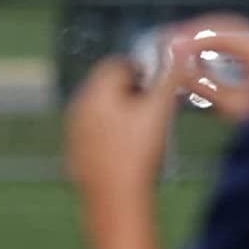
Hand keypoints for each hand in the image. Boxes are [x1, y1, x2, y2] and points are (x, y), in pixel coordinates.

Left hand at [65, 57, 176, 199]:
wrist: (115, 200)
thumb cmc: (137, 154)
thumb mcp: (159, 109)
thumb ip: (168, 75)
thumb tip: (175, 48)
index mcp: (95, 92)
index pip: (117, 63)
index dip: (142, 70)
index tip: (158, 88)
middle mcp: (77, 106)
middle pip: (108, 85)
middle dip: (132, 90)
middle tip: (154, 109)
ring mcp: (73, 129)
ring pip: (101, 107)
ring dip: (122, 110)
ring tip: (143, 130)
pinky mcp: (75, 149)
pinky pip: (95, 129)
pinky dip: (111, 131)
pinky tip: (127, 147)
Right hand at [158, 15, 248, 124]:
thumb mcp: (234, 106)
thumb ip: (203, 83)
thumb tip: (175, 66)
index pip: (219, 31)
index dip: (188, 36)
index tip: (165, 44)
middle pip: (223, 25)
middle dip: (192, 33)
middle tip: (165, 42)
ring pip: (228, 30)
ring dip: (201, 37)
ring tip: (176, 47)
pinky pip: (236, 39)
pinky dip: (214, 44)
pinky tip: (196, 52)